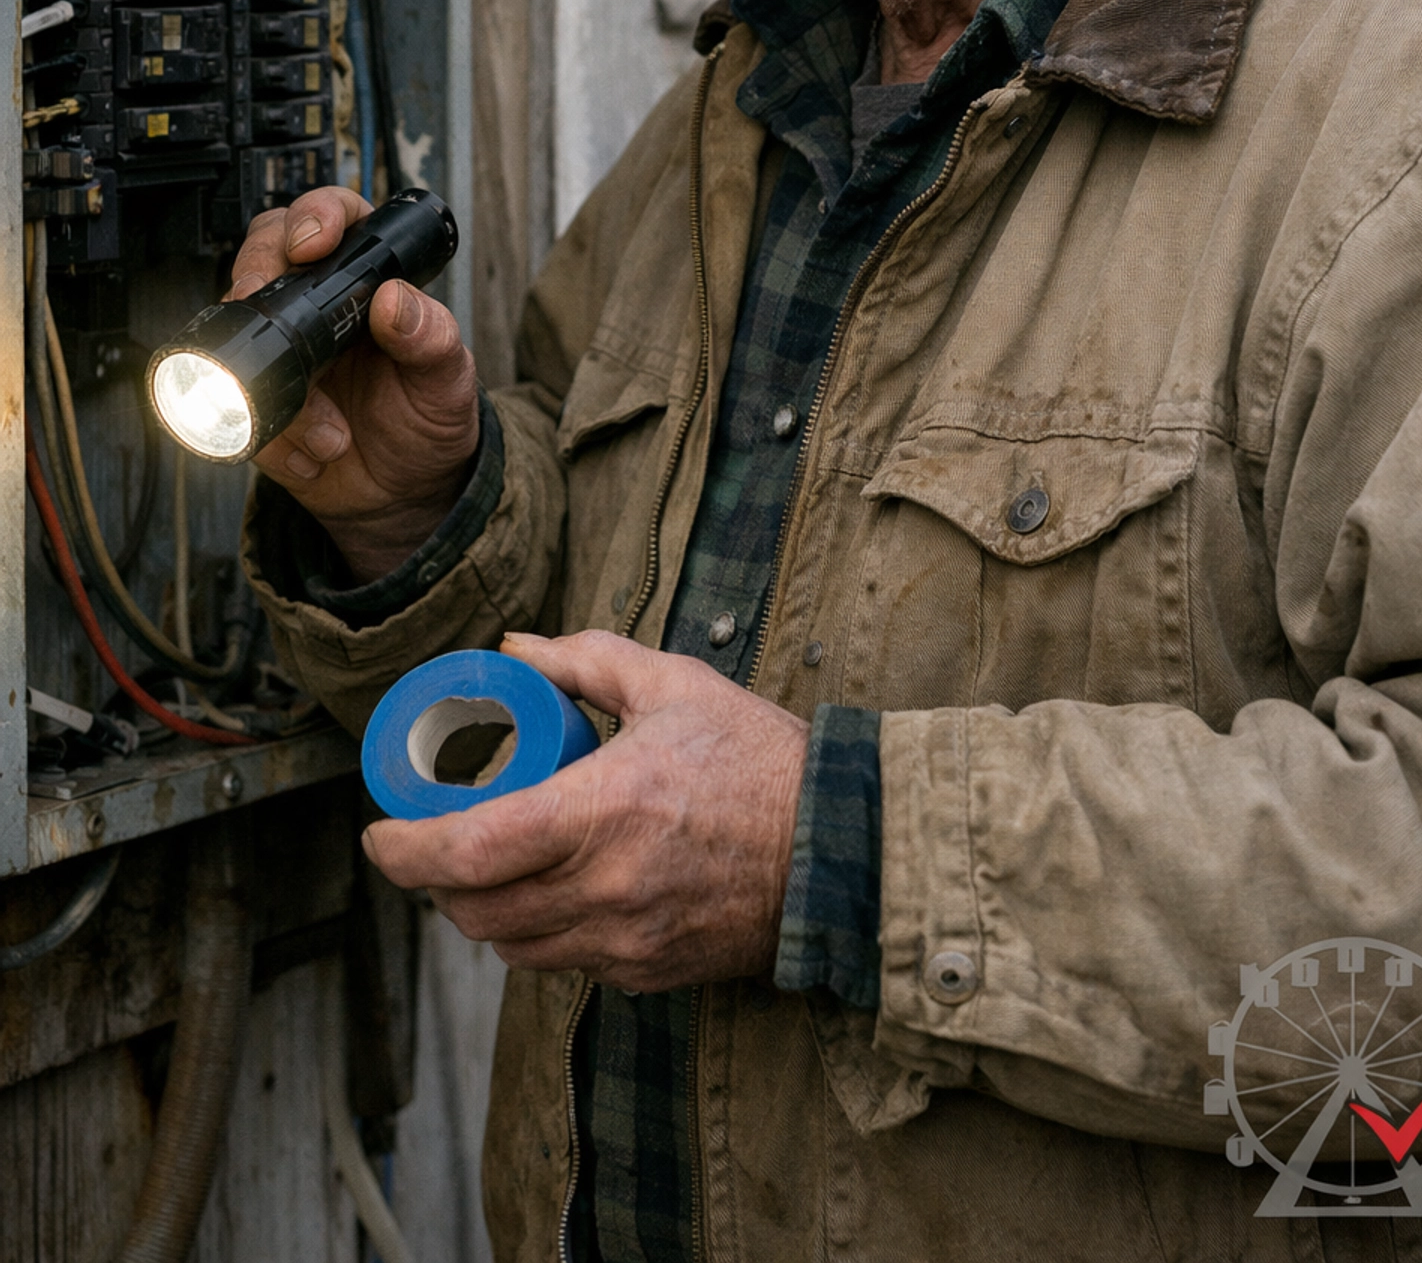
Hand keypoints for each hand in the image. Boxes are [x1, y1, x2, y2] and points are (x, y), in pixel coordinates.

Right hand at [228, 186, 479, 578]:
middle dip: (258, 273)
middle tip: (275, 313)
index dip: (317, 215)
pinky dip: (275, 436)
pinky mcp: (255, 397)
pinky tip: (315, 456)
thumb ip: (431, 336)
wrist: (403, 494)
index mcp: (367, 280)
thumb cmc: (429, 420)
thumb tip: (394, 299)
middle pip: (264, 252)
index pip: (334, 218)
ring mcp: (280, 349)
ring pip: (240, 325)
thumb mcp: (449, 378)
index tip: (316, 243)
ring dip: (282, 385)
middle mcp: (315, 304)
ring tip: (334, 432)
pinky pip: (236, 402)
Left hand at [363, 631, 810, 988]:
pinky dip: (542, 933)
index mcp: (603, 810)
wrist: (839, 846)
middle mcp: (605, 887)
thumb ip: (586, 660)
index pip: (468, 851)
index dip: (405, 850)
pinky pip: (565, 964)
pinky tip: (559, 890)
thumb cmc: (759, 759)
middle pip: (474, 911)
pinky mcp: (648, 973)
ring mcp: (625, 939)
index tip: (380, 833)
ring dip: (484, 911)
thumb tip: (513, 650)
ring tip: (494, 864)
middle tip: (433, 841)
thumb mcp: (673, 684)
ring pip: (512, 947)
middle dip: (436, 881)